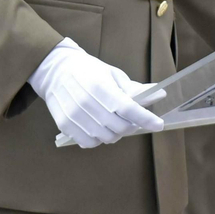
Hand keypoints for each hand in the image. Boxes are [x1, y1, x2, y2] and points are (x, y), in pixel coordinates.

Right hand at [29, 38, 163, 147]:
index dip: (146, 118)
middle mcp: (86, 102)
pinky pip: (90, 143)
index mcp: (100, 86)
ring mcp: (74, 115)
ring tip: (113, 121)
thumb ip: (134, 89)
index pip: (128, 108)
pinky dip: (99, 139)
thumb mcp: (111, 74)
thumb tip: (160, 94)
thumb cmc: (87, 71)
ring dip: (116, 133)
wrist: (54, 71)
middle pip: (119, 127)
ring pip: (106, 137)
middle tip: (133, 119)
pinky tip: (99, 127)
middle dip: (132, 125)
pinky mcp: (65, 125)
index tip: (158, 124)